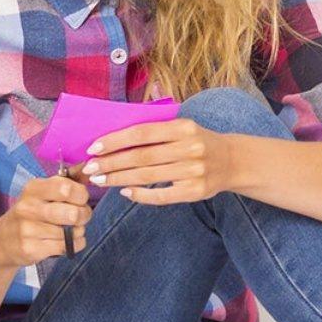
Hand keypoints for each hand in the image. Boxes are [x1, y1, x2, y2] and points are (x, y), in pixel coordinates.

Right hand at [0, 174, 90, 268]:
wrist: (4, 240)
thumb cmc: (31, 211)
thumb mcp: (44, 191)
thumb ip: (69, 179)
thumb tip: (89, 167)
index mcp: (34, 188)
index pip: (66, 188)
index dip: (81, 195)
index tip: (81, 199)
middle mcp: (28, 207)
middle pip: (73, 213)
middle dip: (84, 215)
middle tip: (80, 216)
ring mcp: (28, 230)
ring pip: (72, 233)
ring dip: (78, 232)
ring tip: (70, 229)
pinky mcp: (31, 249)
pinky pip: (67, 247)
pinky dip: (74, 245)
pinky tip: (66, 241)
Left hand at [82, 118, 239, 204]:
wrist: (232, 161)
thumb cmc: (198, 141)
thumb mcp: (183, 126)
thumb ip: (155, 127)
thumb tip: (115, 134)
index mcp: (183, 127)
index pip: (142, 133)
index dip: (115, 140)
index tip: (93, 148)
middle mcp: (189, 148)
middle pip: (141, 156)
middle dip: (111, 163)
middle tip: (89, 169)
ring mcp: (193, 171)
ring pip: (147, 176)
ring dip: (119, 179)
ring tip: (100, 181)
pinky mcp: (195, 191)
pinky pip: (162, 196)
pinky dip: (141, 195)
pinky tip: (125, 192)